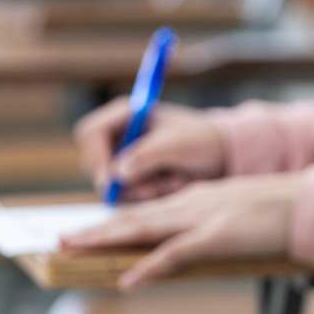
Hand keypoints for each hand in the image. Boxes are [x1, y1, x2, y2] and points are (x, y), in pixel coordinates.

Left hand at [61, 174, 300, 288]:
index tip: (90, 232)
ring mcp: (201, 220)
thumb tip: (202, 242)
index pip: (147, 212)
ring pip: (142, 229)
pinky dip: (148, 268)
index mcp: (197, 200)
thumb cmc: (282, 212)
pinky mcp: (216, 237)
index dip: (116, 222)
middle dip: (96, 230)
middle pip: (134, 218)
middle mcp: (191, 205)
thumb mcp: (241, 216)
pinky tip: (127, 280)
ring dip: (104, 240)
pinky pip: (174, 255)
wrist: (307, 203)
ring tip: (72, 249)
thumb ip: (217, 226)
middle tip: (61, 240)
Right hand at [76, 98, 228, 200]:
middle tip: (154, 188)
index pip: (90, 133)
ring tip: (176, 180)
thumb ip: (146, 155)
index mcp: (125, 115)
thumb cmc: (202, 140)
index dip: (96, 156)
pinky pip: (128, 199)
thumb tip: (117, 173)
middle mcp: (119, 137)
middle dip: (123, 182)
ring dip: (144, 190)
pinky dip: (151, 197)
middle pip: (94, 165)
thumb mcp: (177, 144)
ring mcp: (124, 160)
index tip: (111, 178)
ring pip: (112, 187)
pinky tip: (173, 186)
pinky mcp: (133, 181)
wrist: (222, 156)